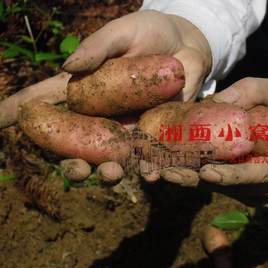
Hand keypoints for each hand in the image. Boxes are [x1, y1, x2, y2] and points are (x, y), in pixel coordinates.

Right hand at [1, 10, 211, 181]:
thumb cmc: (149, 33)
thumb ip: (97, 48)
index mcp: (85, 90)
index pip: (47, 103)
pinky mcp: (159, 131)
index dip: (19, 114)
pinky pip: (152, 156)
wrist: (188, 43)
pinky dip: (151, 169)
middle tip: (78, 169)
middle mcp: (103, 114)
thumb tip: (69, 67)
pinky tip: (152, 175)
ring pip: (114, 158)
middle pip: (79, 144)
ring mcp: (131, 125)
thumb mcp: (122, 33)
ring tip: (114, 174)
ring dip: (111, 172)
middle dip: (75, 163)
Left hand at [160, 77, 267, 199]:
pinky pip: (227, 190)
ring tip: (167, 169)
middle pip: (236, 187)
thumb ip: (248, 92)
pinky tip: (182, 168)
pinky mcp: (255, 196)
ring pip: (227, 191)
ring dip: (197, 181)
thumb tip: (214, 102)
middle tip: (169, 173)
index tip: (204, 173)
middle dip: (201, 180)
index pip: (258, 174)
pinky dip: (205, 180)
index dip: (231, 176)